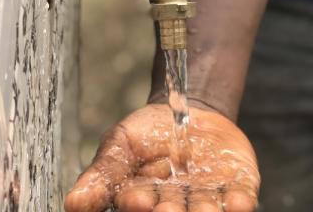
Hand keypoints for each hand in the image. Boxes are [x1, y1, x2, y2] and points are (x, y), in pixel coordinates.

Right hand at [65, 104, 259, 211]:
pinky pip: (240, 196)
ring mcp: (208, 196)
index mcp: (144, 200)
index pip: (139, 205)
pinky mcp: (236, 185)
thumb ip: (103, 173)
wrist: (185, 111)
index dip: (136, 203)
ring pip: (206, 209)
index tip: (134, 198)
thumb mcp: (120, 144)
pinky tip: (240, 202)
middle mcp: (176, 205)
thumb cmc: (146, 132)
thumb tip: (72, 203)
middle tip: (168, 211)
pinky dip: (240, 201)